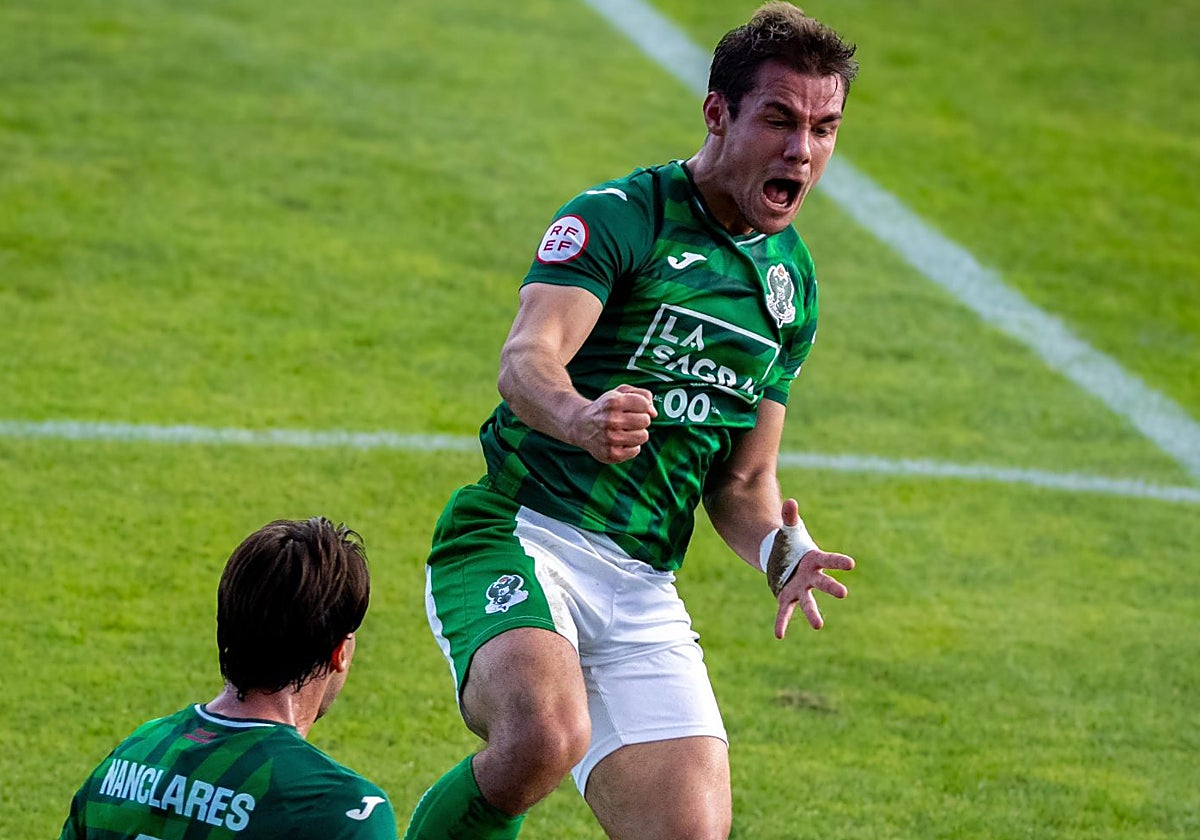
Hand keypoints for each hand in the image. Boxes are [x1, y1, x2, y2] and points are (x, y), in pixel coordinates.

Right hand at [571, 384, 656, 463]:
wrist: (581, 425)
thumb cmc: (606, 408)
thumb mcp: (620, 393)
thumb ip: (642, 395)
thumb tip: (654, 413)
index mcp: (613, 401)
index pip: (644, 404)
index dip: (642, 406)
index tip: (634, 408)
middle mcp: (611, 420)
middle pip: (646, 421)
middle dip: (640, 420)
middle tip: (629, 420)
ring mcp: (611, 438)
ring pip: (643, 436)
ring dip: (637, 433)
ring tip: (625, 431)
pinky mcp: (612, 454)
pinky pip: (636, 450)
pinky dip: (631, 446)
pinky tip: (620, 441)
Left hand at [769, 499, 853, 638]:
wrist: (781, 558)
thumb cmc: (791, 543)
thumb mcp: (789, 529)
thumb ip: (789, 517)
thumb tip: (789, 502)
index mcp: (814, 559)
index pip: (829, 560)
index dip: (839, 562)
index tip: (851, 564)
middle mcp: (811, 577)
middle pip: (823, 583)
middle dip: (832, 587)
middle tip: (843, 593)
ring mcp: (800, 589)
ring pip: (808, 602)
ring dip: (813, 614)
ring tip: (819, 626)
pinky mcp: (787, 597)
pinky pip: (785, 612)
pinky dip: (782, 622)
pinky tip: (779, 635)